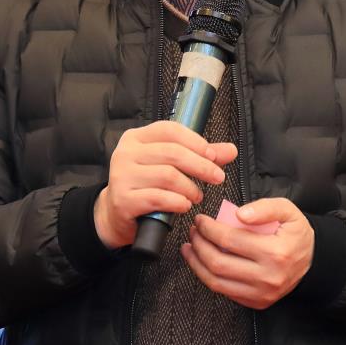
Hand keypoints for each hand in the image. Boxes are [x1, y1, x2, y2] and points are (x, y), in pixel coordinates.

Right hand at [95, 121, 237, 248]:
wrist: (115, 214)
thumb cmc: (145, 186)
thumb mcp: (170, 166)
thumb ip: (199, 156)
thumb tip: (230, 150)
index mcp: (136, 138)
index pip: (170, 130)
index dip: (196, 141)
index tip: (213, 155)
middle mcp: (126, 153)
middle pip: (173, 153)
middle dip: (201, 166)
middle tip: (217, 178)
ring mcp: (122, 176)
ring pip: (168, 176)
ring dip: (190, 188)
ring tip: (196, 196)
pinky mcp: (123, 199)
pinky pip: (159, 198)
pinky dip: (178, 202)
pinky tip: (184, 205)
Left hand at [182, 197, 313, 308]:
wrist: (313, 262)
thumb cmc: (296, 235)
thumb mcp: (288, 212)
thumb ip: (265, 208)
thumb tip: (238, 214)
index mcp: (275, 252)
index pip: (230, 240)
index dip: (208, 229)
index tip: (200, 220)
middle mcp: (267, 277)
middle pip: (218, 263)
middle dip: (199, 245)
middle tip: (194, 232)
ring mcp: (261, 293)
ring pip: (216, 282)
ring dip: (196, 264)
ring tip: (190, 248)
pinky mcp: (257, 302)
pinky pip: (224, 292)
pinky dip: (208, 277)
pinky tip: (202, 263)